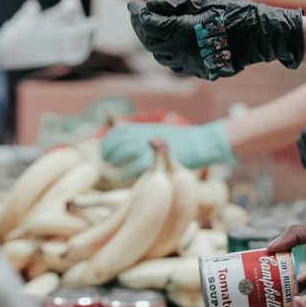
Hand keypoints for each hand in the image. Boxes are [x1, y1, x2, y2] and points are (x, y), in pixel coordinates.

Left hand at [102, 120, 236, 179]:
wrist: (200, 144)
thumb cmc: (181, 143)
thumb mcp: (161, 134)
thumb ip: (146, 138)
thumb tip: (130, 140)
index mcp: (144, 128)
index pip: (117, 131)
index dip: (108, 142)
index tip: (105, 151)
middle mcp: (143, 134)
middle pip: (116, 142)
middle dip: (108, 152)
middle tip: (107, 161)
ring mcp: (149, 146)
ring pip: (122, 152)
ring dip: (115, 161)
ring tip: (116, 168)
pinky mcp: (154, 160)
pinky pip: (133, 167)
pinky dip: (126, 173)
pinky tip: (125, 178)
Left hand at [128, 0, 303, 79]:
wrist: (264, 35)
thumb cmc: (238, 13)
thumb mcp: (205, 1)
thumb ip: (174, 5)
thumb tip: (150, 6)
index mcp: (185, 33)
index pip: (150, 25)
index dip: (138, 14)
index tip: (133, 5)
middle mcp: (186, 54)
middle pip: (151, 43)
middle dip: (141, 28)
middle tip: (138, 14)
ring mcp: (195, 67)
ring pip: (162, 57)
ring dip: (153, 42)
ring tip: (152, 27)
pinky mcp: (203, 73)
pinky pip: (177, 66)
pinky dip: (168, 53)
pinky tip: (170, 42)